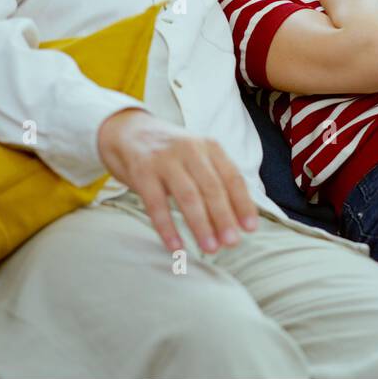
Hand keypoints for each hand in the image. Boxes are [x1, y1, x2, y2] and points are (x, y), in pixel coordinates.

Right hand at [98, 108, 258, 253]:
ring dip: (201, 224)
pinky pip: (156, 204)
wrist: (127, 130)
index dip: (243, 203)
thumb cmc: (170, 153)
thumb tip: (237, 218)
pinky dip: (167, 227)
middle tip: (232, 243)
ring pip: (188, 196)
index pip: (232, 177)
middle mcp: (190, 150)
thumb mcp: (197, 156)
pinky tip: (176, 246)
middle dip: (224, 217)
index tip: (251, 228)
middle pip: (212, 187)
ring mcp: (165, 160)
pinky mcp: (142, 172)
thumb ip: (215, 179)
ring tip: (210, 248)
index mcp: (210, 147)